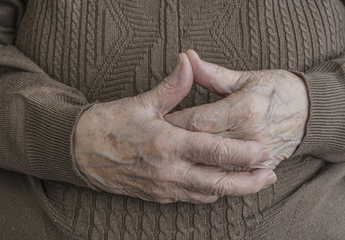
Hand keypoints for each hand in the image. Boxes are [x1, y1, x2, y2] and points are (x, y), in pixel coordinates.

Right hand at [73, 53, 275, 203]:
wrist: (80, 151)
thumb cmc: (110, 124)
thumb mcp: (142, 102)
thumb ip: (172, 86)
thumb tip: (189, 61)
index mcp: (168, 143)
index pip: (215, 151)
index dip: (243, 154)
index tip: (264, 152)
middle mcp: (168, 170)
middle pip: (218, 182)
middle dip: (248, 182)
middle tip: (269, 175)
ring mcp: (163, 187)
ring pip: (206, 195)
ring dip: (231, 190)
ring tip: (251, 182)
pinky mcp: (156, 196)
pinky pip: (189, 198)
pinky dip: (208, 193)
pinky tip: (217, 185)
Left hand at [166, 50, 308, 169]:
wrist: (308, 110)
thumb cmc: (275, 89)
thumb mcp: (245, 78)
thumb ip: (212, 73)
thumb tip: (186, 58)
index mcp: (243, 109)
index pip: (197, 121)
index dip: (174, 123)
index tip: (158, 123)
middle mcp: (249, 134)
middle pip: (202, 145)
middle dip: (177, 144)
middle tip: (157, 144)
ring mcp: (256, 154)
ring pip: (213, 166)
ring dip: (191, 163)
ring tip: (170, 161)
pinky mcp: (261, 167)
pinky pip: (231, 177)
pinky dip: (211, 175)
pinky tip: (194, 173)